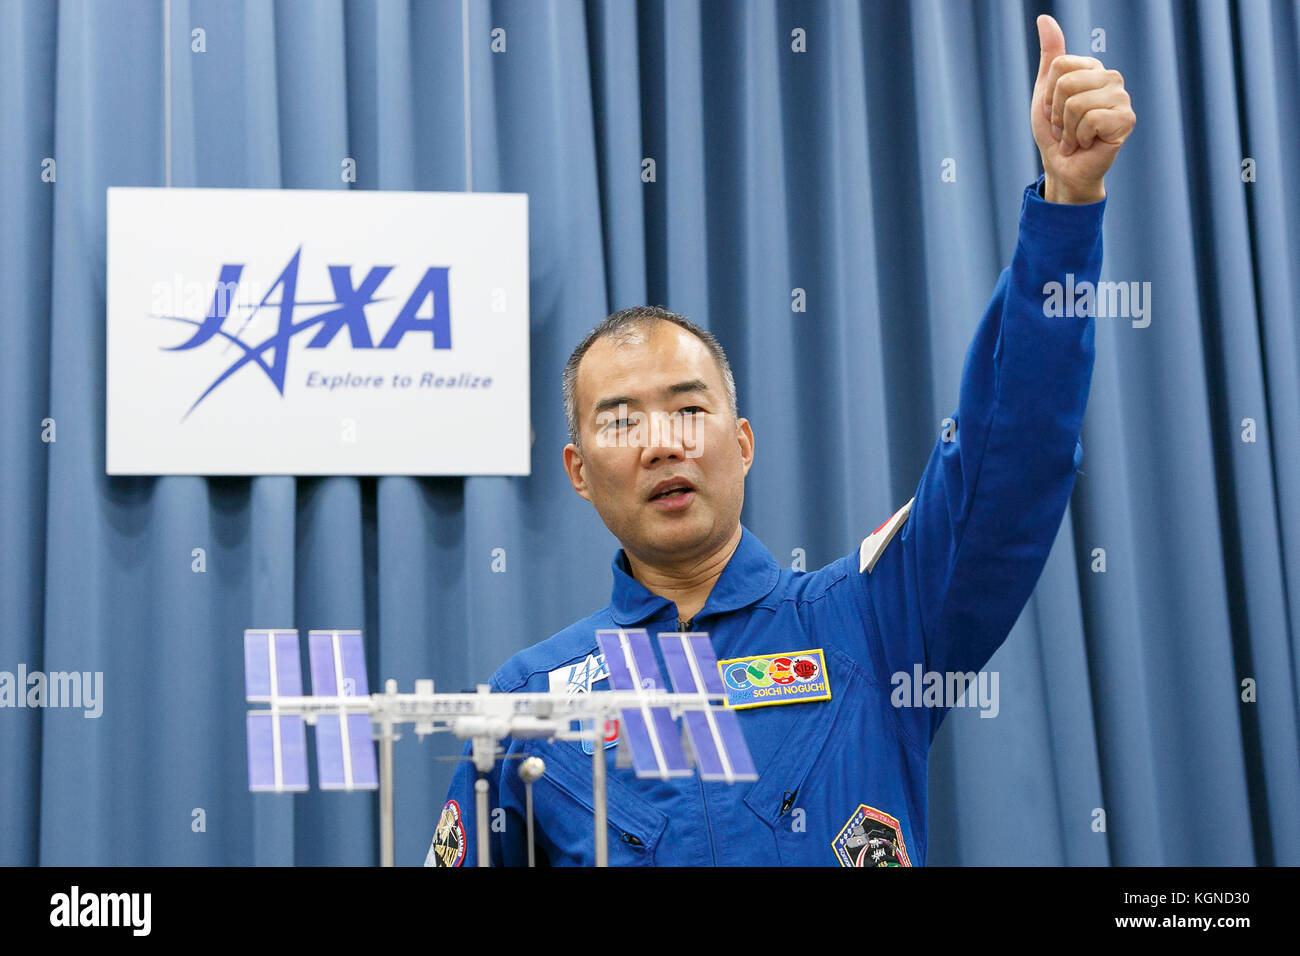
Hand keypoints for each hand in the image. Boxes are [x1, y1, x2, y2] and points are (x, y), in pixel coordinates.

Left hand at [1031, 14, 1135, 203]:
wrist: (1063, 167)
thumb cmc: (1055, 132)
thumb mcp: (1045, 91)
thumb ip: (1050, 55)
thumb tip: (1044, 18)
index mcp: (1093, 68)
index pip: (1059, 66)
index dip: (1048, 95)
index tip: (1055, 112)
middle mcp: (1111, 78)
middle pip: (1066, 83)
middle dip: (1057, 113)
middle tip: (1065, 128)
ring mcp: (1122, 98)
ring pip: (1076, 103)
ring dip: (1067, 129)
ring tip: (1075, 137)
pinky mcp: (1126, 119)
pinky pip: (1090, 119)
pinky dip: (1079, 138)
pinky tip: (1086, 145)